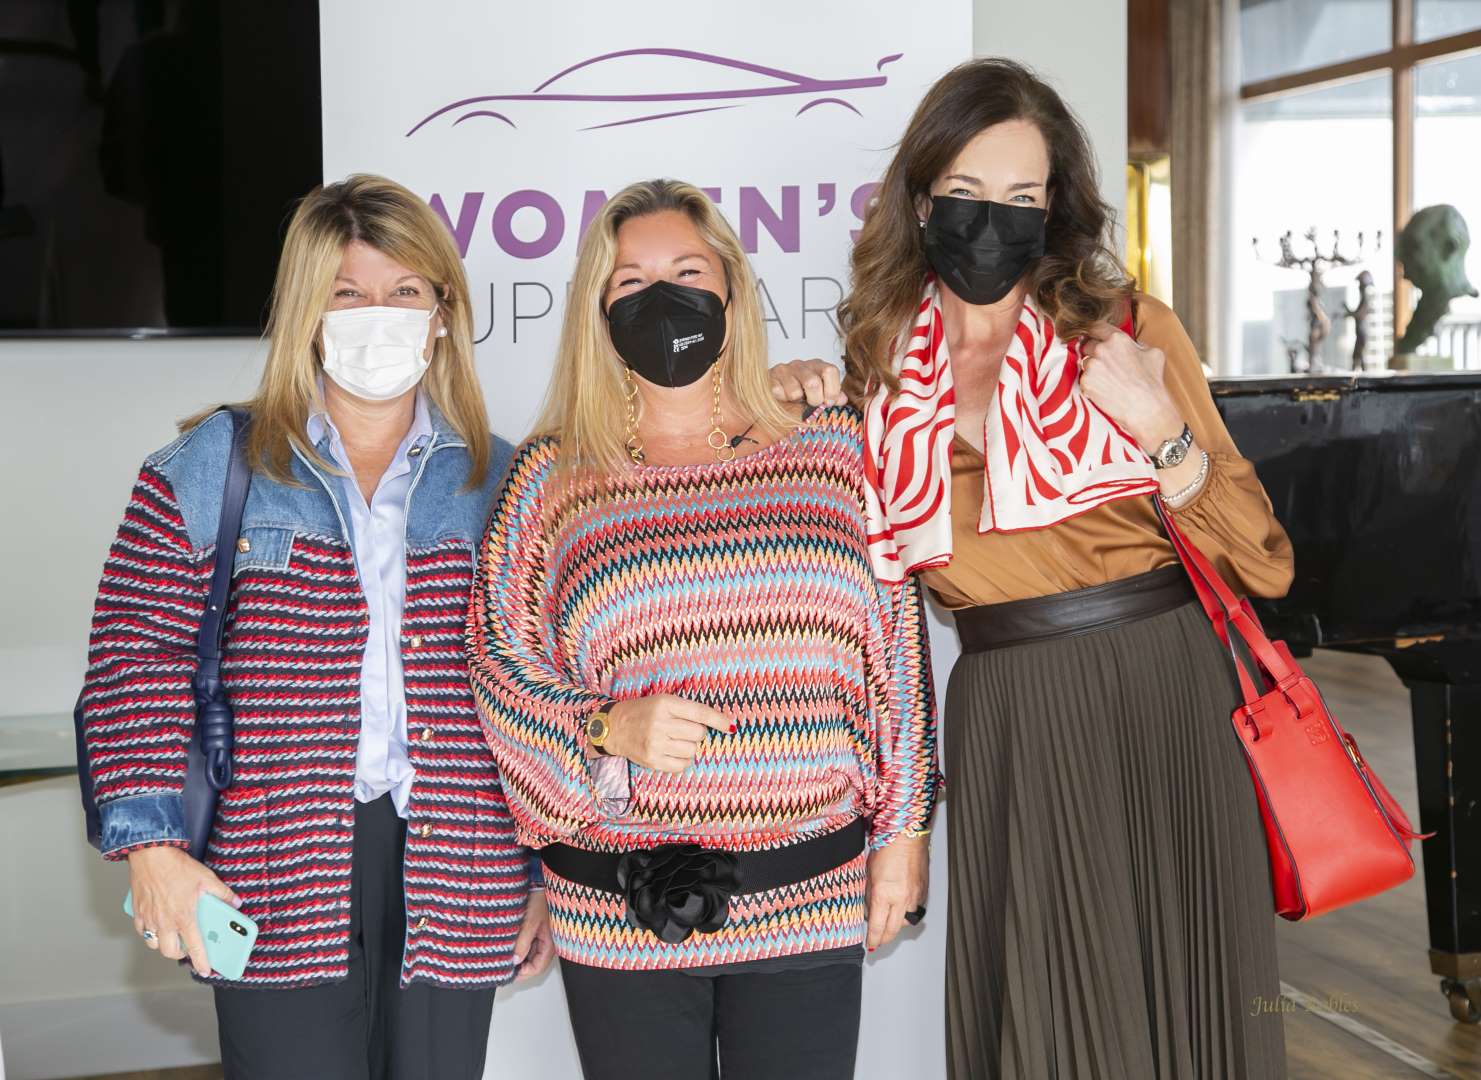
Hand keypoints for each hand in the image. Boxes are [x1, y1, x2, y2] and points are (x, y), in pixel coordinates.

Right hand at [126, 846, 240, 976]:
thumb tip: (235, 902)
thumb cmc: (177, 866)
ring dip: (164, 944)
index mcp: (184, 917)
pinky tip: (157, 925)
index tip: (205, 970)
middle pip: (170, 952)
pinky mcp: (137, 912)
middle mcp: (164, 922)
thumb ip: (223, 894)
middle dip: (180, 954)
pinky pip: (141, 931)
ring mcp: (148, 919)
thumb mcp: (207, 878)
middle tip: (188, 948)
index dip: (201, 962)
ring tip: (173, 936)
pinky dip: (149, 933)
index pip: (195, 947)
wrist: (151, 854)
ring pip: (154, 944)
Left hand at [512, 891, 554, 981]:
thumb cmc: (541, 898)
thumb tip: (515, 960)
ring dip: (518, 958)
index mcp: (550, 943)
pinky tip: (509, 945)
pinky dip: (519, 947)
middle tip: (503, 968)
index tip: (507, 974)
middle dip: (519, 967)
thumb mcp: (530, 922)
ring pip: (530, 955)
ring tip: (504, 956)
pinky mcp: (537, 930)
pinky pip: (528, 945)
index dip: (522, 974)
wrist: (541, 882)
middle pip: (533, 963)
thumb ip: (523, 942)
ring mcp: (542, 937)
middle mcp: (548, 942)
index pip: (537, 968)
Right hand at [603, 695, 732, 772]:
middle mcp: (660, 723)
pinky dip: (682, 760)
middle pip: (698, 734)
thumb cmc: (642, 712)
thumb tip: (721, 723)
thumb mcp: (662, 701)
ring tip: (675, 740)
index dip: (718, 720)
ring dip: (689, 747)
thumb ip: (688, 710)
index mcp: (664, 704)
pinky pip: (682, 765)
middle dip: (696, 732)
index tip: (730, 726)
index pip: (700, 713)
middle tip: (682, 729)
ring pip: (692, 750)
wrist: (613, 728)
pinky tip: (672, 752)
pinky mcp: (652, 761)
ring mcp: (655, 744)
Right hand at [768, 359, 847, 407]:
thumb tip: (843, 399)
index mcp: (818, 366)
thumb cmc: (801, 392)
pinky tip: (782, 397)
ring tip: (794, 399)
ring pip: (794, 392)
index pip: (830, 371)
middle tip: (810, 403)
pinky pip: (778, 392)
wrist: (774, 389)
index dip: (832, 389)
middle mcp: (802, 365)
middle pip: (813, 383)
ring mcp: (785, 370)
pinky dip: (781, 399)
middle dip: (814, 400)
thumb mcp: (820, 393)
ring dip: (795, 401)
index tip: (828, 402)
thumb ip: (832, 396)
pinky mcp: (770, 377)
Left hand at [865, 833, 928, 951]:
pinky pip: (915, 911)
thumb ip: (869, 896)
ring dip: (896, 926)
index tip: (870, 944)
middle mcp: (902, 899)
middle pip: (893, 930)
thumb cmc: (886, 849)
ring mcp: (915, 897)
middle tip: (877, 941)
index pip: (877, 926)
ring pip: (906, 922)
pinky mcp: (923, 893)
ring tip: (888, 925)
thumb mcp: (869, 874)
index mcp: (884, 894)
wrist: (908, 836)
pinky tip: (900, 909)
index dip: (873, 938)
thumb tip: (869, 912)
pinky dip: (907, 914)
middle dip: (884, 938)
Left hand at [1077, 323, 1184, 451]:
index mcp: (1117, 339)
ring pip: (1085, 363)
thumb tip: (1131, 343)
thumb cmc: (1152, 382)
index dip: (1094, 333)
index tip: (1092, 337)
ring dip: (1092, 369)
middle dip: (1093, 353)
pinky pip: (1084, 379)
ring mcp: (1092, 366)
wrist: (1146, 409)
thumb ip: (1138, 343)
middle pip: (1087, 345)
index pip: (1095, 327)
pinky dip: (1091, 384)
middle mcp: (1101, 349)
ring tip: (1108, 381)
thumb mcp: (1153, 353)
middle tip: (1105, 366)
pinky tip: (1104, 391)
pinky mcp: (1086, 382)